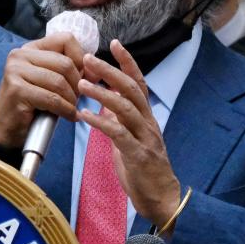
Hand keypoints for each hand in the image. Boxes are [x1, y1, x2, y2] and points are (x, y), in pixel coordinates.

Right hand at [0, 33, 86, 147]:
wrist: (8, 130)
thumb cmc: (34, 105)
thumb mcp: (52, 82)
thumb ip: (72, 71)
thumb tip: (97, 71)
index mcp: (30, 48)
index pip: (65, 39)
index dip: (80, 58)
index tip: (84, 77)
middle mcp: (20, 55)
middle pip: (65, 63)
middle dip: (77, 84)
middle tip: (77, 99)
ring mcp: (15, 71)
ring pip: (59, 82)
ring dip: (71, 99)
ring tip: (71, 109)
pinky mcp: (17, 90)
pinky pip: (52, 99)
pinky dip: (66, 110)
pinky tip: (69, 116)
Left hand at [77, 41, 180, 228]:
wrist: (163, 200)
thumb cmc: (144, 171)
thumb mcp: (131, 141)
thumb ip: (121, 123)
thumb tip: (105, 106)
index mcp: (147, 117)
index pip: (139, 82)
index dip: (128, 62)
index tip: (114, 43)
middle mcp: (148, 123)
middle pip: (132, 89)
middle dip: (110, 71)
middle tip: (88, 58)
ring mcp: (145, 138)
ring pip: (125, 108)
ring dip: (102, 93)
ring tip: (81, 84)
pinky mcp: (138, 155)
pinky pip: (118, 134)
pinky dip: (100, 122)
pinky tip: (83, 115)